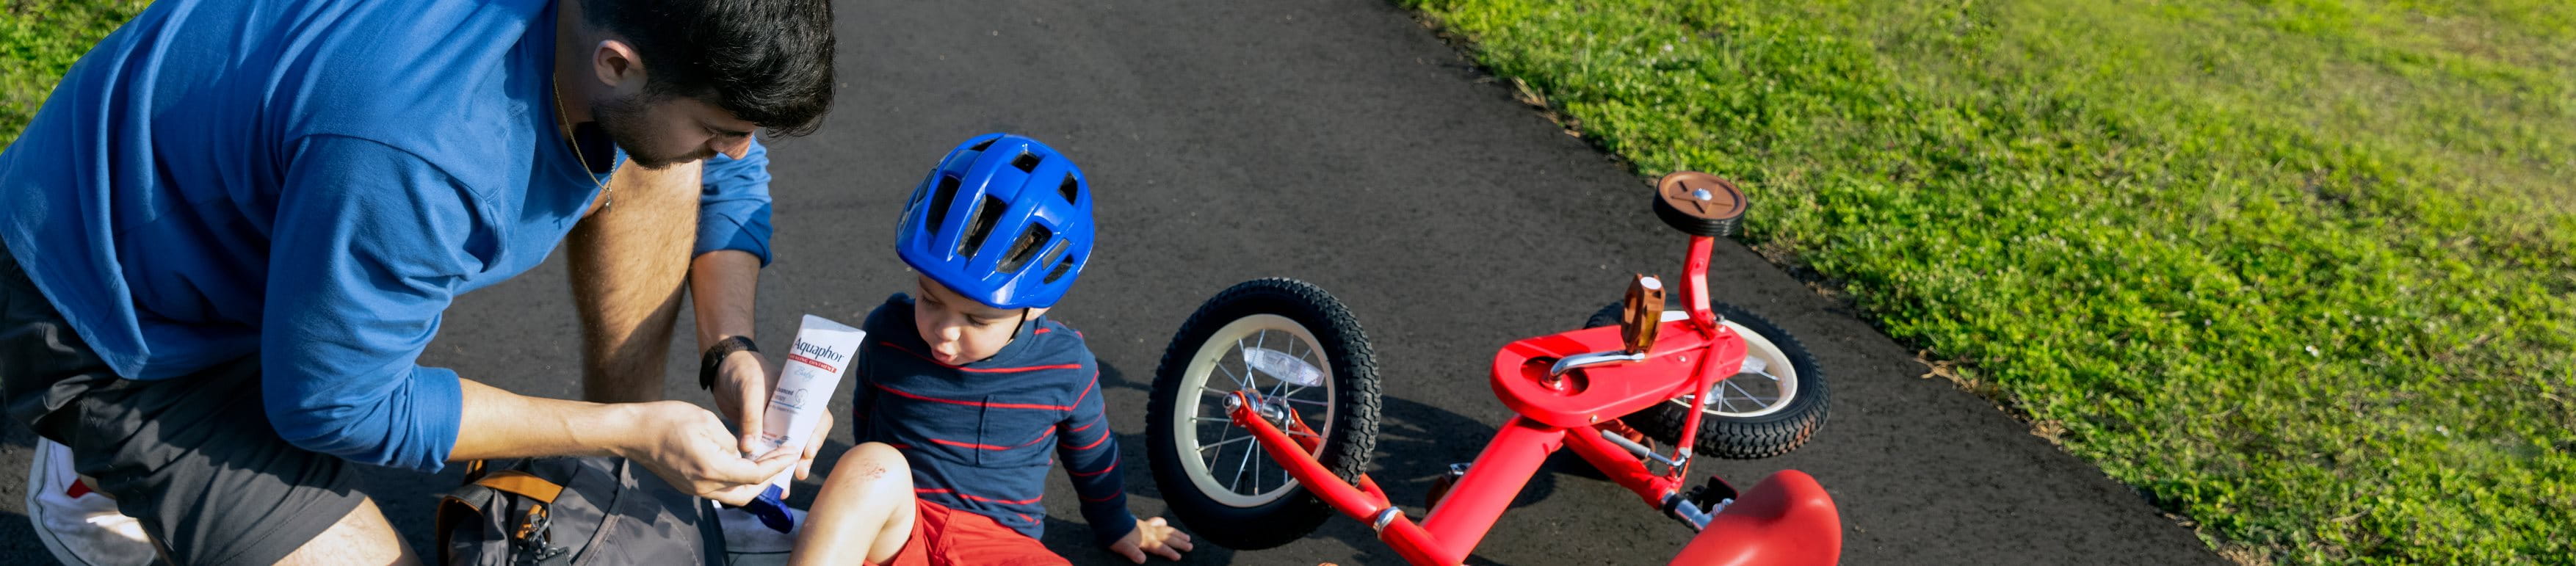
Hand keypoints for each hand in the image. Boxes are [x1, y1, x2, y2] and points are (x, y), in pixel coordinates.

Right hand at [617, 400, 797, 505]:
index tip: (791, 452)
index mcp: (711, 467)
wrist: (634, 432)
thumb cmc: (667, 419)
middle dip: (769, 479)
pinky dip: (736, 480)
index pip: (754, 475)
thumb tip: (746, 453)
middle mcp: (704, 485)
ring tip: (767, 461)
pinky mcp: (689, 487)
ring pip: (734, 495)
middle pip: (747, 493)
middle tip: (782, 459)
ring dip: (753, 482)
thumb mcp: (707, 421)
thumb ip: (732, 441)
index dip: (777, 465)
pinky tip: (744, 463)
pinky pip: (719, 490)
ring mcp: (695, 489)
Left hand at [711, 350, 831, 479]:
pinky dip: (768, 466)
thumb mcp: (750, 389)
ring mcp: (777, 424)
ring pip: (787, 450)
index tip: (807, 451)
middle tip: (799, 474)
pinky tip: (765, 482)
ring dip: (786, 468)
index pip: (817, 419)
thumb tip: (749, 447)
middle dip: (803, 459)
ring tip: (784, 488)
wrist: (723, 368)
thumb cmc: (743, 370)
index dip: (816, 436)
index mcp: (799, 398)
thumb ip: (751, 417)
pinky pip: (769, 452)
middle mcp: (792, 413)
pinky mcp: (762, 432)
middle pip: (805, 439)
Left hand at [1107, 516, 1192, 562]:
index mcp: (1146, 540)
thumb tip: (1142, 560)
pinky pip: (1156, 522)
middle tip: (1190, 546)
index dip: (1170, 553)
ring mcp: (1147, 527)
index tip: (1179, 557)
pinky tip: (1165, 522)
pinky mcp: (1142, 523)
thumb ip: (1133, 553)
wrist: (1110, 521)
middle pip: (1168, 538)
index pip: (1161, 548)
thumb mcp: (1123, 547)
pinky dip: (1162, 523)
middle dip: (1180, 543)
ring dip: (1177, 533)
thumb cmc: (1116, 537)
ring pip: (1166, 530)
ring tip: (1187, 536)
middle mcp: (1150, 533)